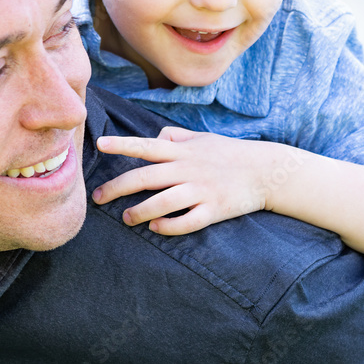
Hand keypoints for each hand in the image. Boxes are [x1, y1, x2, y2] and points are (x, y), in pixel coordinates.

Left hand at [92, 127, 280, 235]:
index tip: (100, 144)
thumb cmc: (229, 153)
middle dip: (118, 187)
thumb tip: (155, 136)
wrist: (265, 171)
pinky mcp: (214, 210)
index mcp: (183, 151)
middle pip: (146, 177)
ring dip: (140, 211)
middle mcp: (188, 169)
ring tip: (126, 218)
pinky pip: (187, 221)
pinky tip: (156, 228)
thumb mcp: (202, 137)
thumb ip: (176, 135)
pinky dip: (169, 226)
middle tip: (98, 197)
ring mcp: (201, 190)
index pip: (147, 145)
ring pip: (163, 202)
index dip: (122, 145)